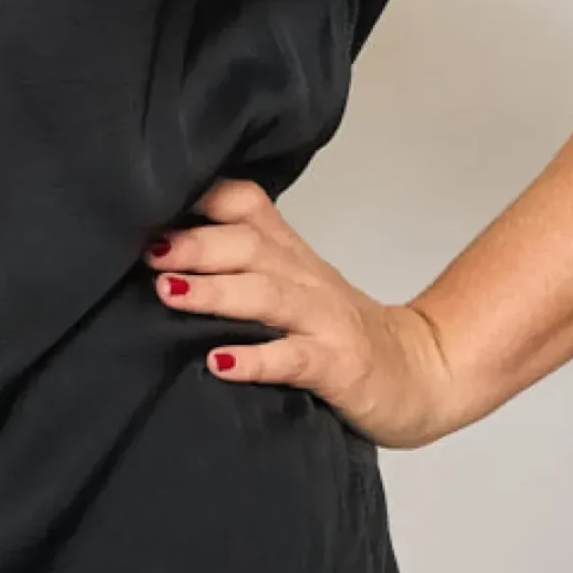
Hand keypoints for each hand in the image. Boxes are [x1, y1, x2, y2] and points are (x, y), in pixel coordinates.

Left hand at [144, 177, 465, 449]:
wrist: (424, 374)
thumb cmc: (340, 333)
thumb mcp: (294, 287)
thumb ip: (244, 265)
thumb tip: (160, 254)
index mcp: (290, 256)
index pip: (247, 206)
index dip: (202, 198)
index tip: (149, 202)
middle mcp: (305, 278)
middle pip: (250, 246)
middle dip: (196, 245)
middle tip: (148, 252)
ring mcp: (324, 321)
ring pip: (267, 295)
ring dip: (215, 291)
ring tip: (169, 293)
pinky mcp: (338, 366)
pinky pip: (294, 358)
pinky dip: (256, 359)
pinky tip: (219, 364)